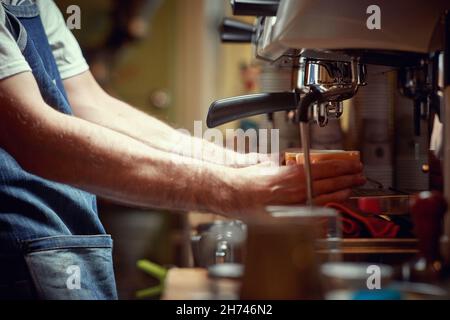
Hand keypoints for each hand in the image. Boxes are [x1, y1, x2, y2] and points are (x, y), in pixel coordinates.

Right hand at [232, 159, 364, 214]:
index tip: (354, 164)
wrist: (235, 196)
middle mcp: (300, 190)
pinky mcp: (293, 215)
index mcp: (295, 174)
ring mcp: (298, 204)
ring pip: (328, 198)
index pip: (328, 168)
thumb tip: (292, 160)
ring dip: (342, 192)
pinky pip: (316, 210)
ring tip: (351, 188)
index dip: (345, 166)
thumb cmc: (248, 180)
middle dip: (349, 179)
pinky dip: (327, 204)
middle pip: (333, 183)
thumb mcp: (270, 162)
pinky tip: (333, 202)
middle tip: (359, 175)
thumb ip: (285, 162)